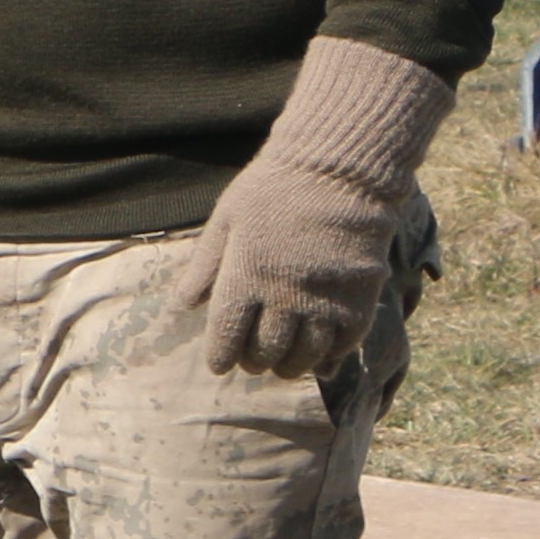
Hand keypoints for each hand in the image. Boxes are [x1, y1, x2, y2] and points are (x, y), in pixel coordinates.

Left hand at [174, 39, 450, 379]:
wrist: (338, 171)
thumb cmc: (273, 190)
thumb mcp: (226, 220)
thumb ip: (203, 267)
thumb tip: (179, 307)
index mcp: (245, 276)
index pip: (228, 335)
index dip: (221, 356)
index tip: (218, 365)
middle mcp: (284, 295)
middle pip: (266, 350)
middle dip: (255, 363)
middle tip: (252, 363)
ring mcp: (325, 300)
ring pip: (305, 355)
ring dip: (290, 367)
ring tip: (282, 366)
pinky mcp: (360, 299)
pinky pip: (344, 344)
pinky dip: (329, 357)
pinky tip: (320, 359)